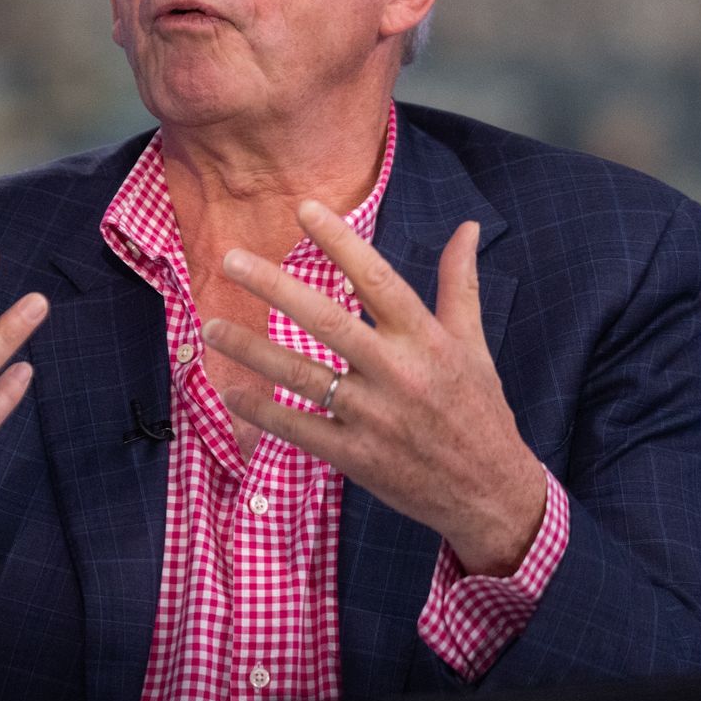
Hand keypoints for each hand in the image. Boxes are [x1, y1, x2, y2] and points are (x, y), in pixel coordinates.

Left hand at [202, 202, 545, 575]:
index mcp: (425, 339)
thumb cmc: (478, 409)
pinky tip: (231, 393)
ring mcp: (373, 416)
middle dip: (275, 287)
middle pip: (328, 321)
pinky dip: (262, 411)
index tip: (305, 209)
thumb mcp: (473, 343)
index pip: (378, 279)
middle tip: (230, 260)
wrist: (490, 492)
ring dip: (251, 350)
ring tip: (210, 327)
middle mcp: (397, 372)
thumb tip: (466, 228)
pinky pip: (299, 429)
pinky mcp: (356, 455)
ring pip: (301, 375)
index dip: (341, 242)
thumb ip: (460, 283)